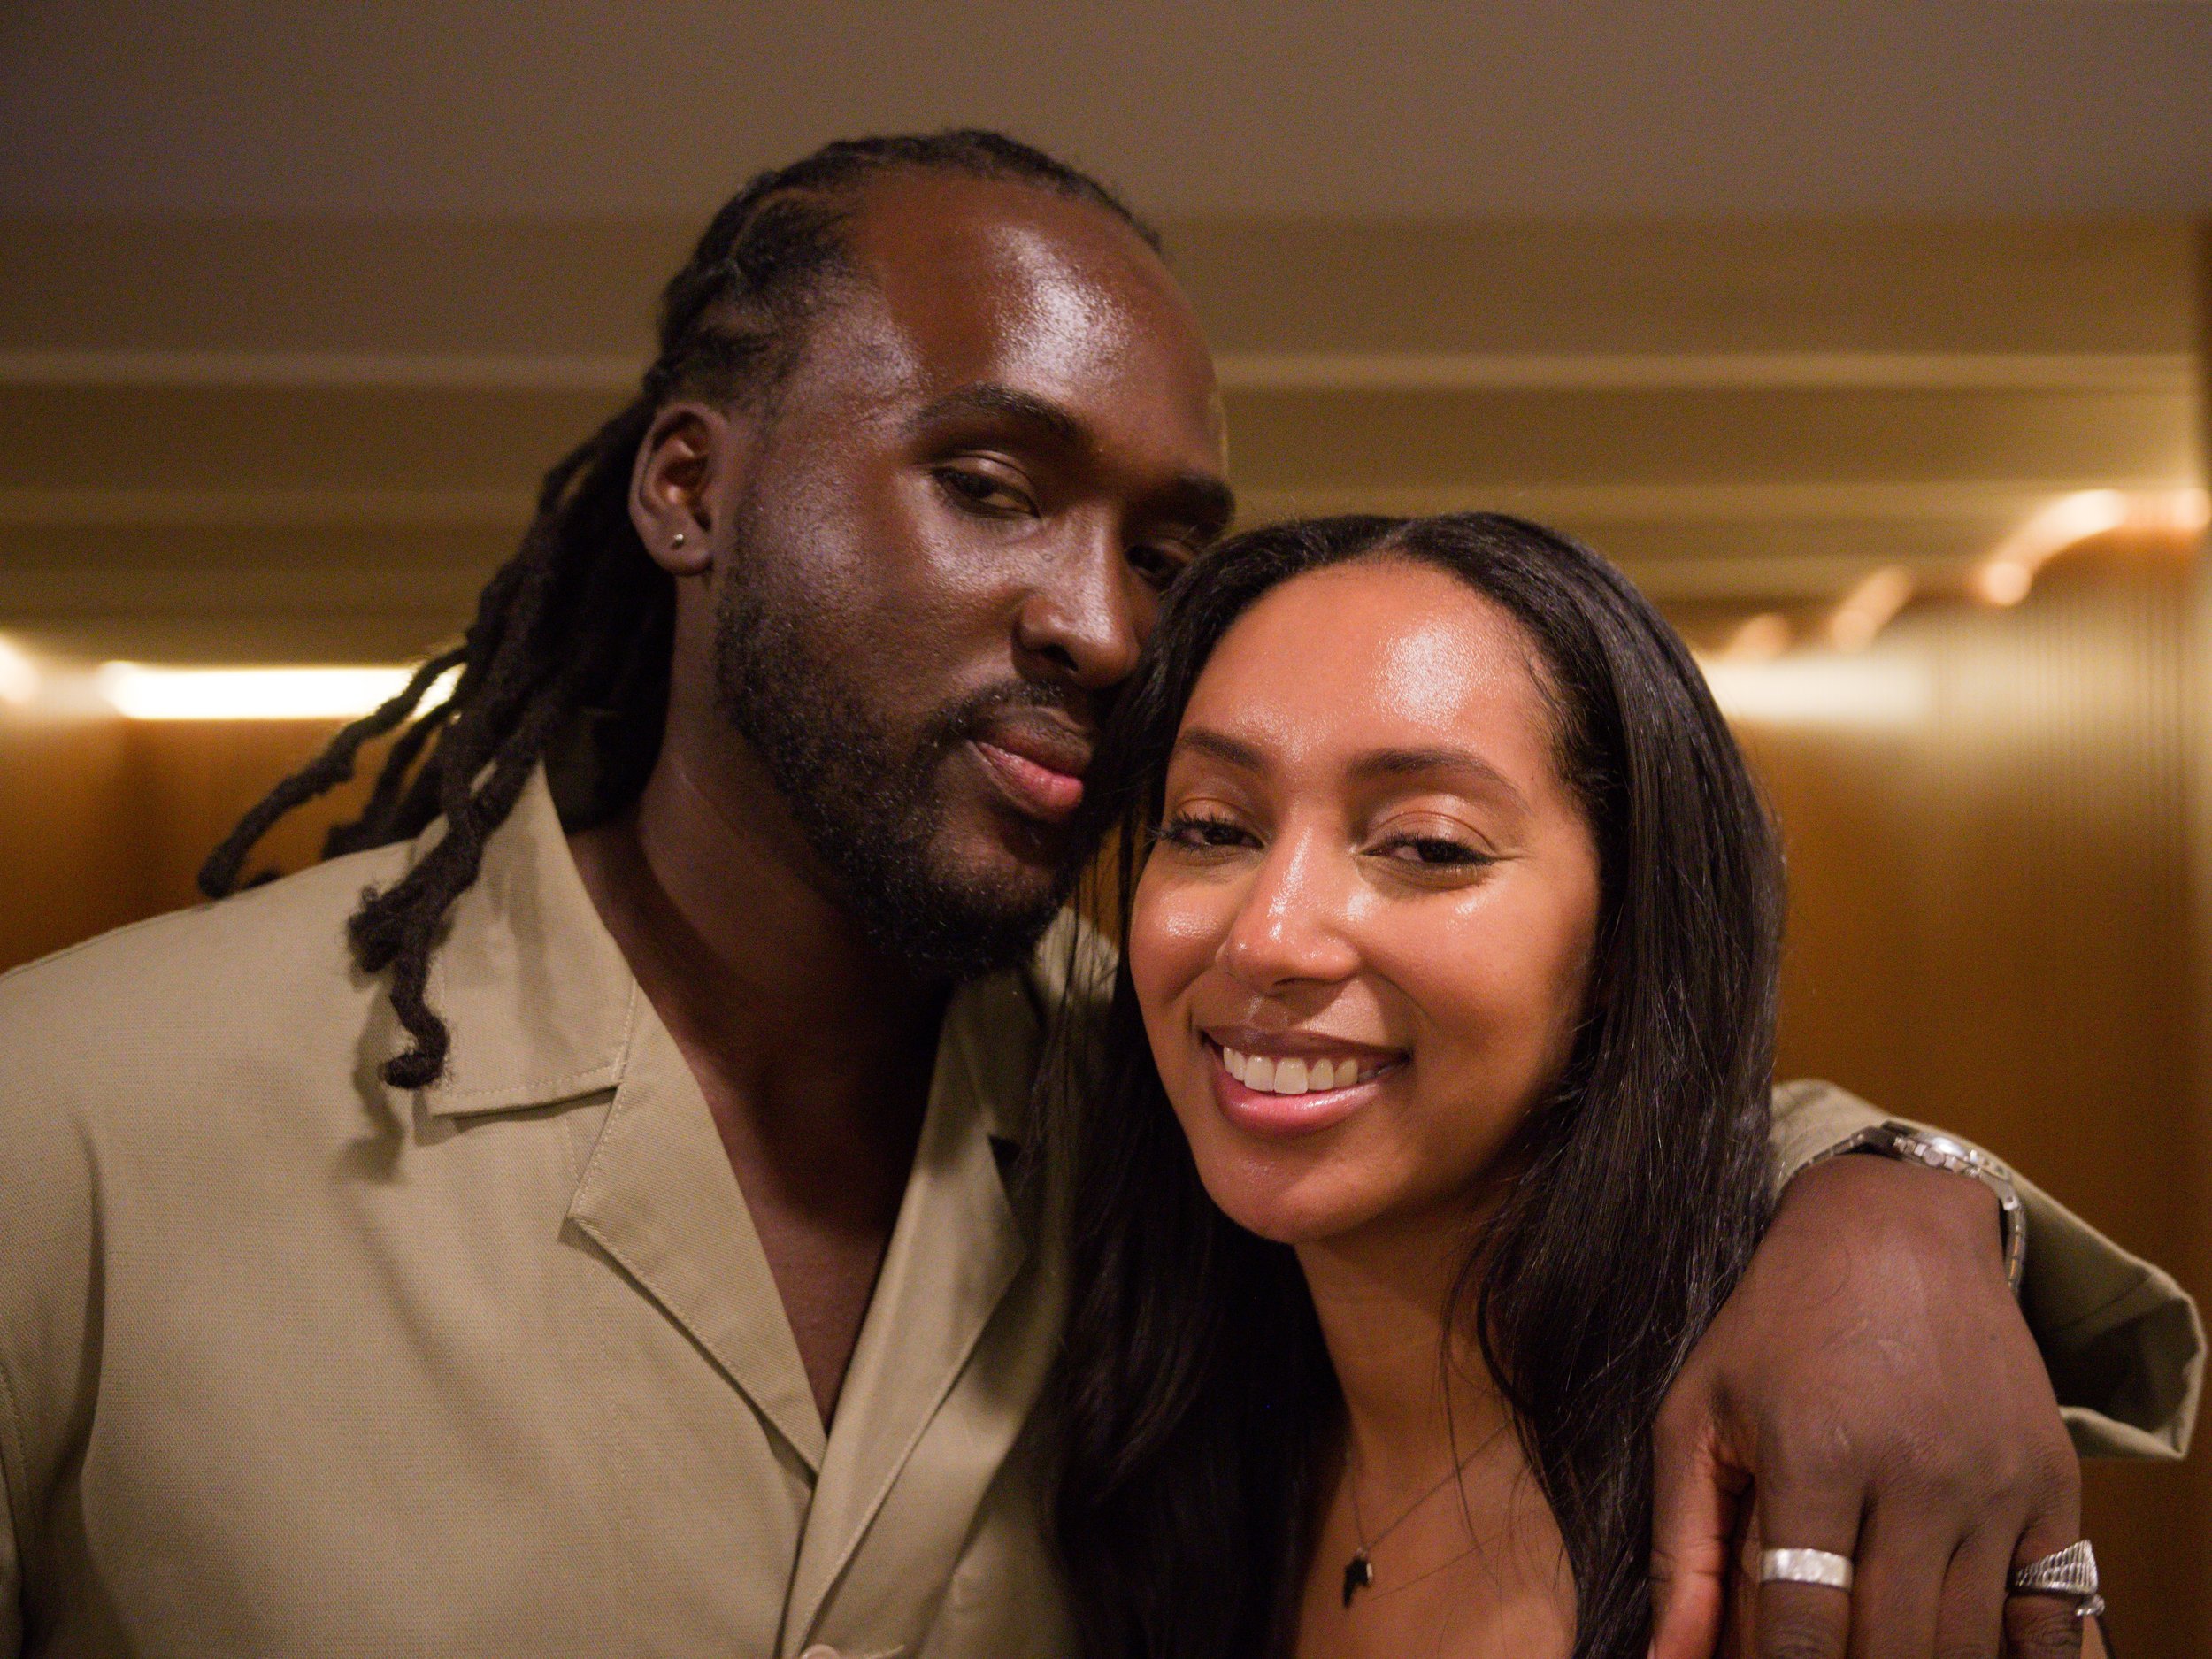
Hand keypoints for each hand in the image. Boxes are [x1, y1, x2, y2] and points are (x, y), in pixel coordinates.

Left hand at [1649, 1152, 2086, 1658]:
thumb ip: (1681, 1545)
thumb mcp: (1698, 1414)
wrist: (1896, 1233)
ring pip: (1968, 1644)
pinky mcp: (2054, 1485)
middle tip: (1816, 1655)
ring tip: (1869, 1642)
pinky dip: (2011, 1654)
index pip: (1804, 1625)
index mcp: (1815, 1454)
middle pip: (1891, 1647)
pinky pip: (2051, 1616)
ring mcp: (1994, 1483)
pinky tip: (1960, 1647)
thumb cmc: (1777, 1326)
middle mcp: (1916, 1473)